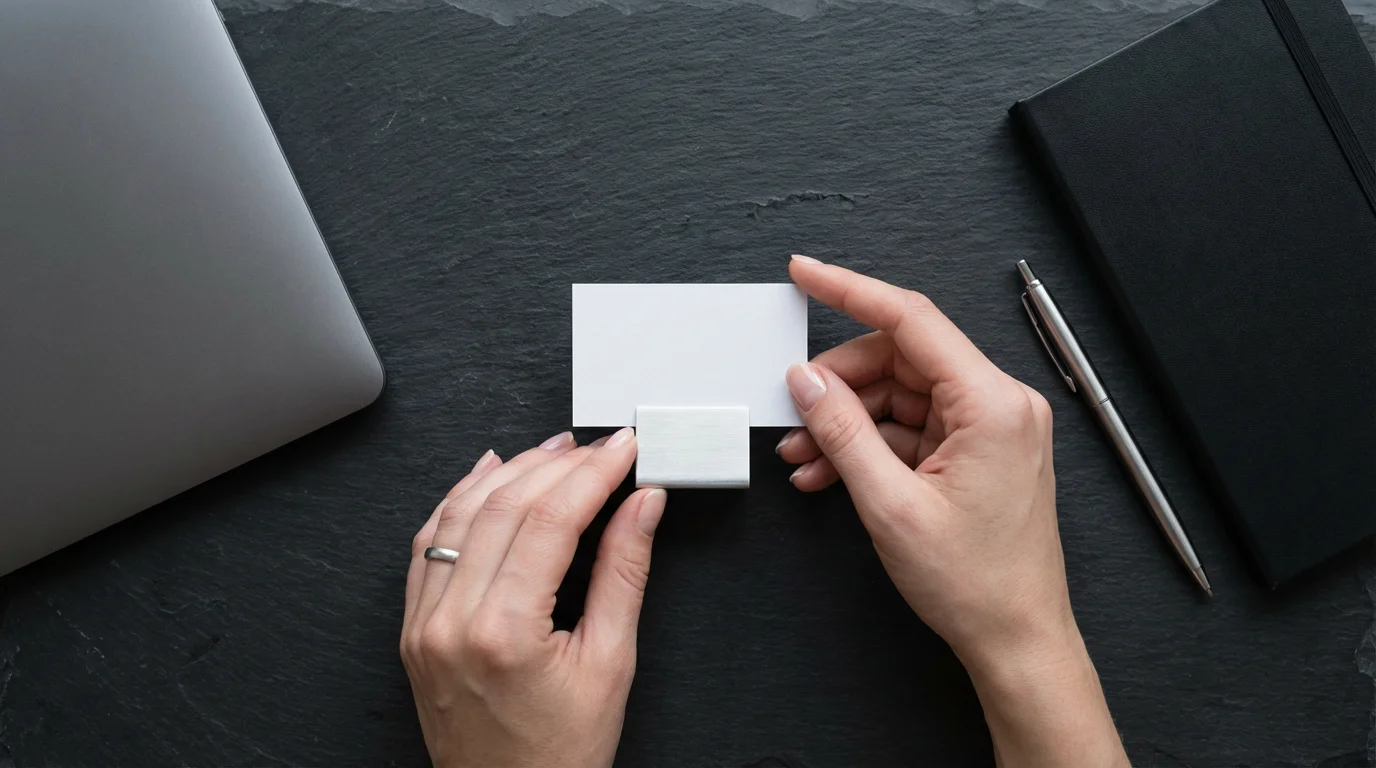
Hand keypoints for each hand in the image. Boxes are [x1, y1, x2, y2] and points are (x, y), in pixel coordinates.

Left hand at [401, 429, 665, 767]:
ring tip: (555, 450)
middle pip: (505, 506)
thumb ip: (625, 574)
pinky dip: (459, 500)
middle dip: (559, 465)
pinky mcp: (415, 628)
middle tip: (600, 448)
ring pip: (461, 514)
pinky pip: (430, 544)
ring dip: (510, 472)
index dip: (594, 473)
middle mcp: (453, 622)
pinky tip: (488, 474)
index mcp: (504, 633)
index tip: (623, 449)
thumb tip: (642, 506)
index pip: (551, 520)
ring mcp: (425, 624)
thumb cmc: (560, 754)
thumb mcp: (611, 664)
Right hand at [777, 255, 1127, 766]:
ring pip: (900, 395)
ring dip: (847, 421)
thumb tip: (808, 382)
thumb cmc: (974, 583)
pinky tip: (829, 470)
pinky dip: (869, 445)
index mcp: (992, 405)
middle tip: (793, 411)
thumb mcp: (890, 505)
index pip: (911, 320)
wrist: (1016, 639)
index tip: (806, 272)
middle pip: (900, 359)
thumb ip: (843, 432)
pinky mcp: (979, 451)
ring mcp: (991, 428)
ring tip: (803, 455)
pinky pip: (912, 428)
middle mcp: (1000, 405)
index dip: (850, 289)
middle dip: (839, 384)